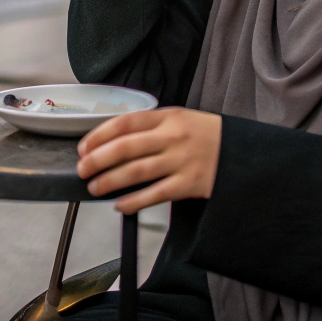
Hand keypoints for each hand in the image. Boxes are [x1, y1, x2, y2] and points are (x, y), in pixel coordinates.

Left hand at [77, 108, 221, 213]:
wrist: (239, 153)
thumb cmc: (204, 136)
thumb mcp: (180, 119)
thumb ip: (151, 126)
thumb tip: (113, 142)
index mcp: (168, 116)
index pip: (126, 122)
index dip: (100, 135)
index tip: (84, 147)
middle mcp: (172, 137)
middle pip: (126, 147)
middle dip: (98, 159)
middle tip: (82, 169)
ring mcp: (180, 161)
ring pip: (136, 172)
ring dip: (110, 181)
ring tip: (95, 187)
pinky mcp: (188, 185)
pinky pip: (154, 194)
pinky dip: (133, 201)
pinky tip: (120, 205)